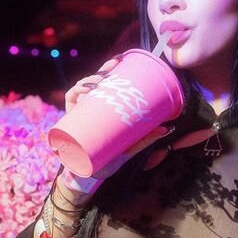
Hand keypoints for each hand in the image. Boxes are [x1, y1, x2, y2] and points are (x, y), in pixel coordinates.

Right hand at [62, 56, 171, 181]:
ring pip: (81, 89)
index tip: (120, 59)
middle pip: (93, 83)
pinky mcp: (68, 121)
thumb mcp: (129, 148)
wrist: (89, 178)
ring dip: (90, 80)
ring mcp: (78, 114)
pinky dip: (75, 94)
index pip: (104, 83)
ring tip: (100, 81)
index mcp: (103, 110)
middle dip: (102, 70)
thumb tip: (168, 127)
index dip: (110, 68)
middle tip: (113, 67)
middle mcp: (89, 108)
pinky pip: (70, 102)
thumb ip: (145, 139)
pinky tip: (84, 91)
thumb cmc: (109, 161)